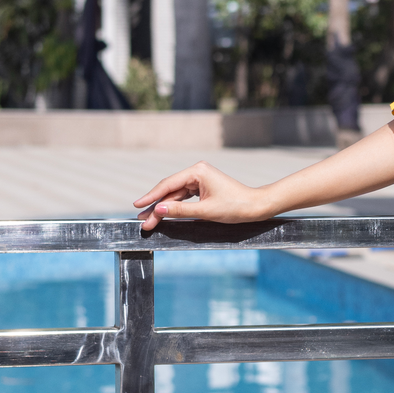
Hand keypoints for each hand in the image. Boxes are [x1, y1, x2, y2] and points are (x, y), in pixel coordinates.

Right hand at [132, 161, 273, 231]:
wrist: (256, 206)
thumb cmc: (236, 207)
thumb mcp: (206, 212)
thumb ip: (181, 211)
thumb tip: (159, 210)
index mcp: (197, 171)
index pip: (168, 185)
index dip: (151, 196)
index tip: (137, 205)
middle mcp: (197, 171)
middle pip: (170, 191)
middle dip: (156, 207)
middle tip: (142, 221)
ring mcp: (200, 179)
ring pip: (176, 195)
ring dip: (164, 209)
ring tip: (149, 221)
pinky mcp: (203, 187)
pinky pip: (184, 197)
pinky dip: (175, 207)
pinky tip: (164, 215)